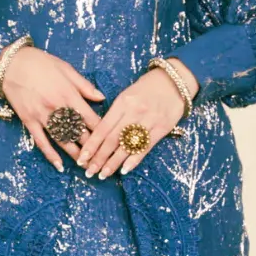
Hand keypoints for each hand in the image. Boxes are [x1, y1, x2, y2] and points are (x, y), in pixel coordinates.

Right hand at [0, 45, 105, 171]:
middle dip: (91, 148)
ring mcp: (42, 116)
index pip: (90, 118)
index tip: (109, 141)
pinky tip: (59, 165)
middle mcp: (57, 108)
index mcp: (69, 94)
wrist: (13, 63)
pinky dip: (50, 154)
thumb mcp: (67, 69)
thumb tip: (101, 98)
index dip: (101, 131)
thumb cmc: (41, 63)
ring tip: (86, 167)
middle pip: (78, 133)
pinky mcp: (29, 120)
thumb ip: (85, 86)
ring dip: (75, 155)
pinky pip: (41, 141)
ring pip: (62, 140)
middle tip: (101, 160)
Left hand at [77, 60, 198, 179]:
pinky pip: (145, 147)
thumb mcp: (127, 95)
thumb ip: (115, 113)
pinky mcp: (162, 128)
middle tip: (88, 171)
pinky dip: (134, 160)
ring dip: (113, 163)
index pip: (103, 128)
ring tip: (102, 174)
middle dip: (98, 158)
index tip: (81, 158)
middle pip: (112, 140)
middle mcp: (134, 112)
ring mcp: (149, 121)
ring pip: (127, 146)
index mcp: (122, 102)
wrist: (174, 81)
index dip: (91, 145)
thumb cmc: (147, 88)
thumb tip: (99, 135)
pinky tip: (124, 170)